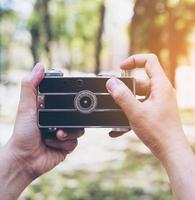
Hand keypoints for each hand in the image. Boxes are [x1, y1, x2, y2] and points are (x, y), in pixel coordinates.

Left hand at [4, 63, 83, 179]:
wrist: (25, 159)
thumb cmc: (22, 134)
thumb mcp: (26, 107)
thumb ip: (30, 86)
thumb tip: (39, 66)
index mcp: (50, 110)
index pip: (66, 101)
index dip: (70, 100)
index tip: (72, 99)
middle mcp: (58, 121)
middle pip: (77, 115)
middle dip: (69, 120)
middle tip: (59, 123)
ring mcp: (64, 133)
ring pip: (78, 129)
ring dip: (67, 133)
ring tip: (55, 135)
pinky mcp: (67, 146)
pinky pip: (75, 141)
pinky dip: (65, 143)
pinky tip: (53, 144)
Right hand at [106, 54, 188, 159]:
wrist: (171, 151)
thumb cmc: (158, 132)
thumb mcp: (136, 112)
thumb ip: (122, 96)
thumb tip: (111, 83)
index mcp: (161, 85)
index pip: (149, 61)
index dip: (134, 60)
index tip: (120, 68)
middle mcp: (162, 91)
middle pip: (140, 81)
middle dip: (125, 90)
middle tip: (114, 99)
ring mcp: (160, 102)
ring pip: (138, 96)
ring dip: (126, 105)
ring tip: (116, 118)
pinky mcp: (157, 112)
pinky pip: (141, 108)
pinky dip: (130, 114)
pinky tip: (117, 130)